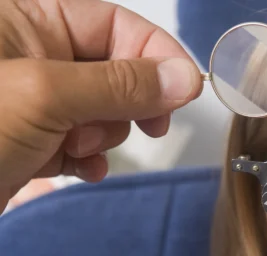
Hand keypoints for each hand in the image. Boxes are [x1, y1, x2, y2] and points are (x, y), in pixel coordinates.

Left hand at [0, 0, 202, 211]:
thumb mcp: (44, 96)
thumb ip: (120, 84)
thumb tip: (185, 78)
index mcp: (25, 18)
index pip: (113, 24)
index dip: (155, 55)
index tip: (185, 90)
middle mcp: (30, 54)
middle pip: (114, 69)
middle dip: (125, 103)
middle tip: (144, 127)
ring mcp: (32, 100)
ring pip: (101, 111)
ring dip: (101, 135)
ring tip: (73, 150)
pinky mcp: (30, 139)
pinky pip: (80, 142)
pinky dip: (88, 158)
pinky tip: (77, 169)